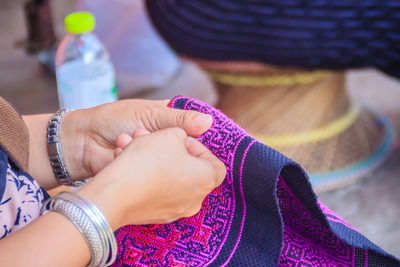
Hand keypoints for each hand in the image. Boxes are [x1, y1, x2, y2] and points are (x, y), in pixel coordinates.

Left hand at [59, 99, 212, 180]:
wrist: (81, 142)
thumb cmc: (113, 120)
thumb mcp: (149, 114)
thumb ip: (178, 119)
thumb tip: (209, 122)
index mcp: (170, 122)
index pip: (194, 129)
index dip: (200, 135)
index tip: (201, 139)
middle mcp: (166, 144)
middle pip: (185, 150)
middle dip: (173, 145)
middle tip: (156, 137)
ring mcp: (157, 162)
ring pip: (171, 164)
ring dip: (152, 154)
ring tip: (131, 137)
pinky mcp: (146, 177)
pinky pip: (156, 175)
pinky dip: (141, 166)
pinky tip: (123, 152)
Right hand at [78, 127, 225, 228]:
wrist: (114, 195)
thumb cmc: (147, 162)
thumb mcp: (169, 134)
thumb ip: (184, 131)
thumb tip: (183, 139)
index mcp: (206, 180)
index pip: (215, 163)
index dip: (199, 147)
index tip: (182, 139)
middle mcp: (194, 199)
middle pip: (188, 169)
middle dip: (170, 148)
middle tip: (155, 137)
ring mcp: (174, 211)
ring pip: (167, 176)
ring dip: (153, 158)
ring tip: (133, 142)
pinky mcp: (153, 215)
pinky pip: (153, 189)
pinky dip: (144, 174)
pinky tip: (125, 159)